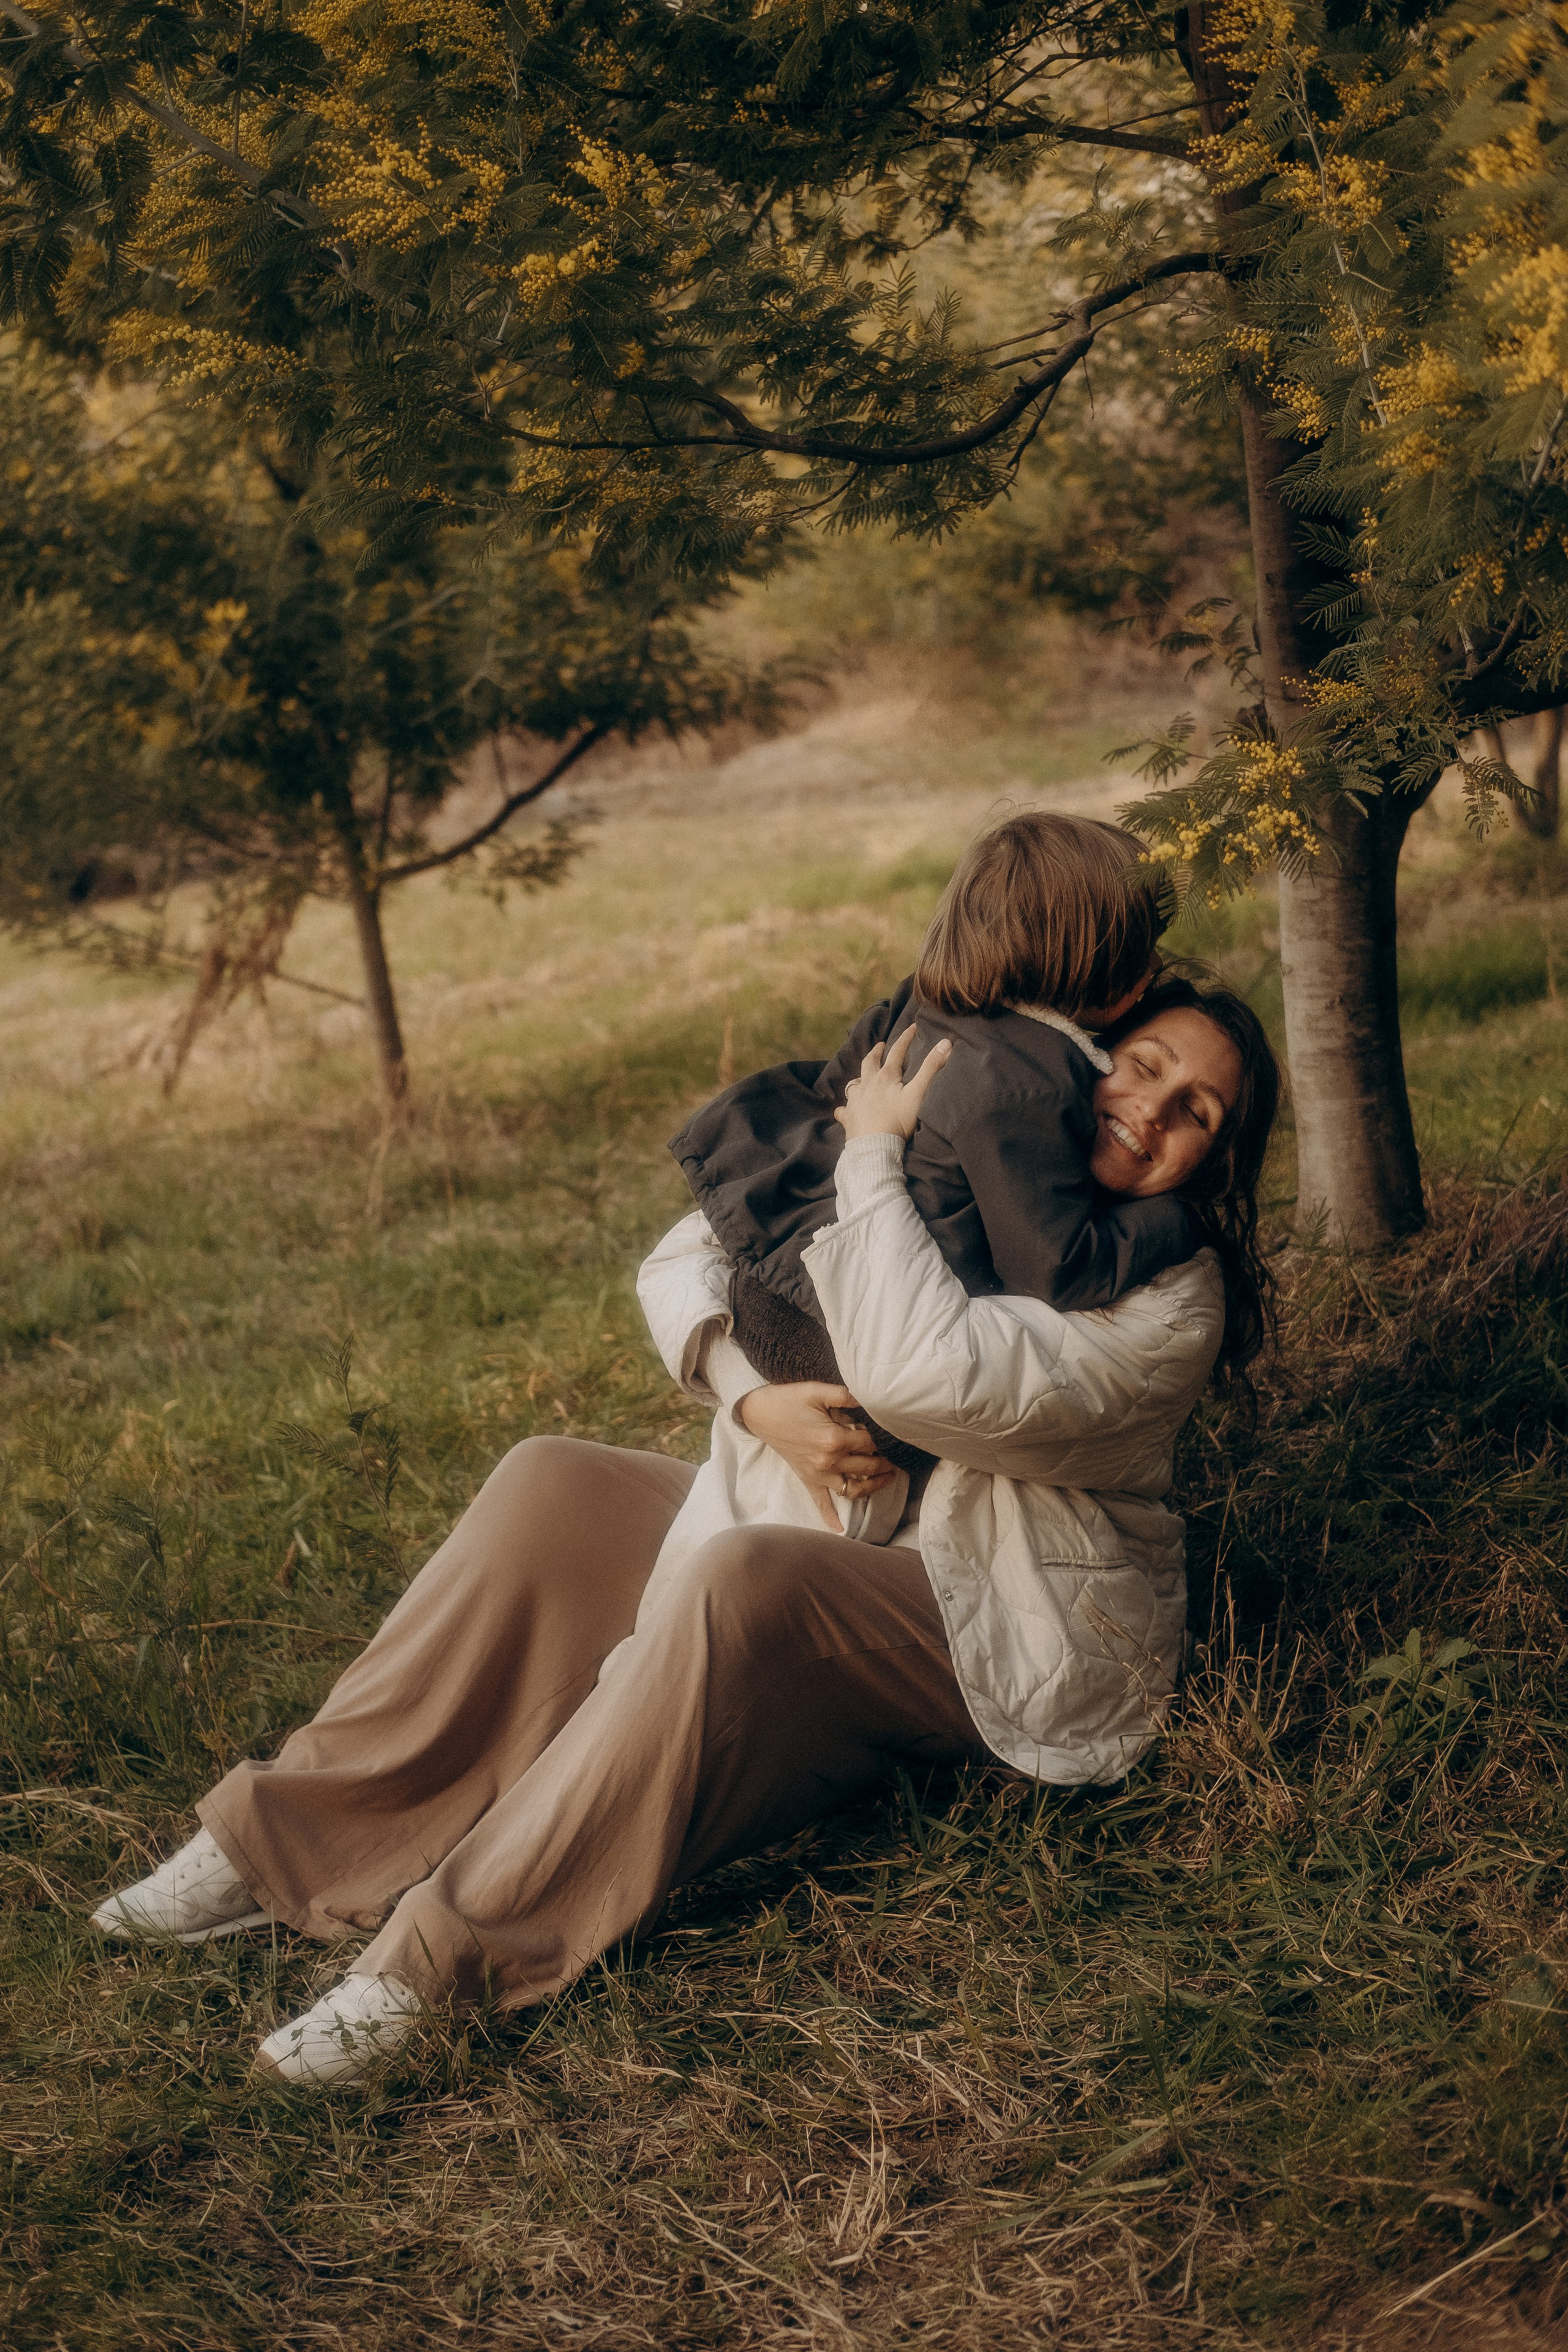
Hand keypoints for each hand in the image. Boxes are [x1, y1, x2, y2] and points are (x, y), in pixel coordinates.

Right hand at [738, 1382, 895, 1533]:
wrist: (758, 1413)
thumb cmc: (788, 1399)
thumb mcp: (817, 1390)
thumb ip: (845, 1395)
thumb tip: (868, 1398)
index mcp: (833, 1439)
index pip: (870, 1443)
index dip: (883, 1438)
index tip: (891, 1434)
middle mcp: (827, 1461)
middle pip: (867, 1467)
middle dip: (885, 1463)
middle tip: (897, 1458)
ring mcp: (817, 1474)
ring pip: (853, 1489)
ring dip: (873, 1487)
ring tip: (888, 1479)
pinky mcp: (807, 1479)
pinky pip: (820, 1503)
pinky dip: (830, 1518)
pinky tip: (840, 1529)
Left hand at [835, 1023, 952, 1141]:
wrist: (876, 1147)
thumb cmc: (898, 1121)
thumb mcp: (918, 1093)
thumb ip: (931, 1068)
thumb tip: (946, 1043)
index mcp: (885, 1077)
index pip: (897, 1051)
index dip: (906, 1038)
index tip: (912, 1027)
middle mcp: (867, 1084)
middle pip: (870, 1062)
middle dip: (876, 1052)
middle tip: (880, 1045)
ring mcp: (855, 1101)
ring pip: (854, 1083)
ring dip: (859, 1077)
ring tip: (862, 1077)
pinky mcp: (849, 1118)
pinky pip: (843, 1110)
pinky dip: (845, 1108)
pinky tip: (844, 1110)